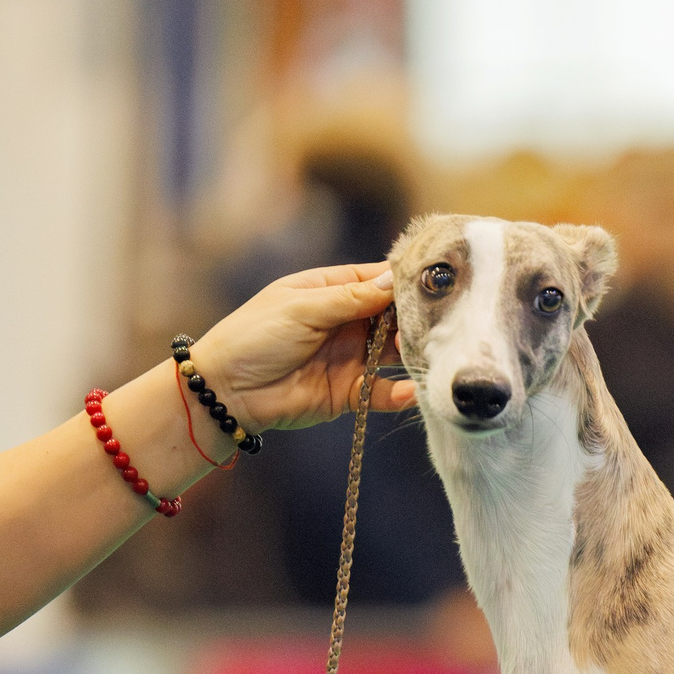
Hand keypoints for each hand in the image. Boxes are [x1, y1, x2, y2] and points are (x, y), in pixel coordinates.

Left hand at [193, 263, 419, 430]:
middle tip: (447, 321)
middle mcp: (346, 322)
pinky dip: (399, 394)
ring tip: (436, 354)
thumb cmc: (253, 336)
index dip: (407, 281)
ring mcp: (350, 358)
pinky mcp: (348, 394)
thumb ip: (350, 298)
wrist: (225, 391)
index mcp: (331, 291)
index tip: (440, 281)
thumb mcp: (302, 308)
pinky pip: (381, 392)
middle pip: (394, 317)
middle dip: (418, 319)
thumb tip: (394, 281)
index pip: (379, 280)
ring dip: (413, 354)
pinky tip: (414, 391)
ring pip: (393, 354)